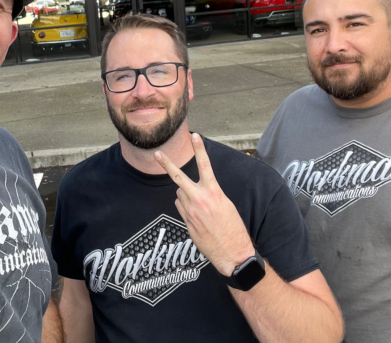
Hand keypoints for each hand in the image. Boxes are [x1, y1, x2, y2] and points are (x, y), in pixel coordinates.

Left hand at [154, 133, 254, 275]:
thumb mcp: (226, 204)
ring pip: (180, 193)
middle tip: (157, 153)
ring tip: (201, 207)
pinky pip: (181, 207)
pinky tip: (198, 217)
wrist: (232, 253)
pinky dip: (186, 207)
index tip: (195, 135)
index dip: (199, 149)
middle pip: (178, 177)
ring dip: (186, 195)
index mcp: (214, 192)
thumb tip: (196, 190)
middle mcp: (199, 200)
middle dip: (166, 164)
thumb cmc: (233, 228)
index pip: (205, 165)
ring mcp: (190, 211)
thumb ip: (210, 193)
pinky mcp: (186, 222)